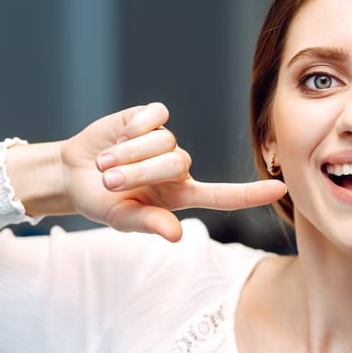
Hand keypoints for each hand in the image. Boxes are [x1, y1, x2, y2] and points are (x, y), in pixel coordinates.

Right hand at [61, 102, 286, 240]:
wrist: (72, 173)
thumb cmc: (100, 201)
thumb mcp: (120, 218)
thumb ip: (148, 224)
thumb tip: (176, 235)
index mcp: (180, 196)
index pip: (223, 196)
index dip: (250, 194)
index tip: (279, 189)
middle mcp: (179, 168)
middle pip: (178, 163)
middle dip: (140, 171)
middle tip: (111, 182)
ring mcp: (166, 140)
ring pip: (163, 141)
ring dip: (128, 153)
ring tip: (106, 165)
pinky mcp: (149, 117)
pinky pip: (153, 117)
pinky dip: (132, 128)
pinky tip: (118, 136)